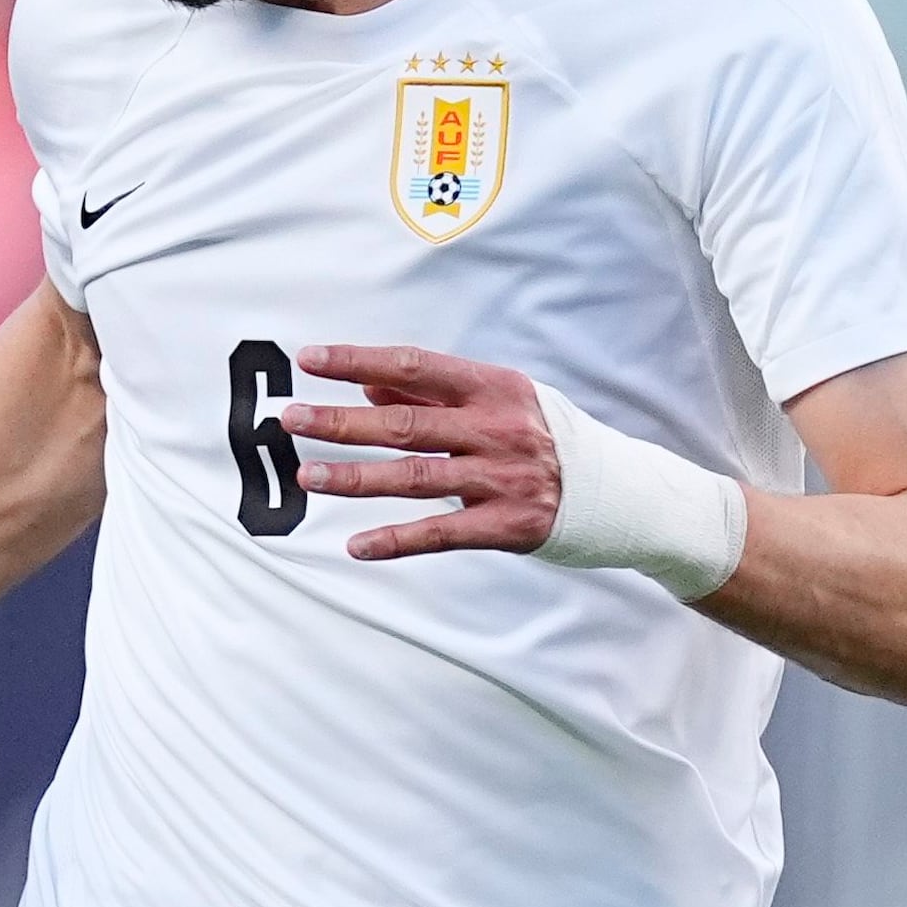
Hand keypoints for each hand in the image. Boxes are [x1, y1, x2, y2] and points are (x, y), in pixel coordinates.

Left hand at [280, 344, 560, 560]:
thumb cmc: (545, 437)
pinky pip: (440, 534)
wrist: (615, 489)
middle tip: (291, 420)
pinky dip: (396, 540)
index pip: (413, 365)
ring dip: (355, 478)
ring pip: (414, 477)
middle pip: (404, 423)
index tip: (310, 360)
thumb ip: (432, 394)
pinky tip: (357, 545)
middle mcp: (495, 428)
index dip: (358, 361)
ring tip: (308, 476)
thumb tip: (366, 386)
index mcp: (492, 386)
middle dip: (341, 422)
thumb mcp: (497, 401)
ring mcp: (500, 478)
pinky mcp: (505, 525)